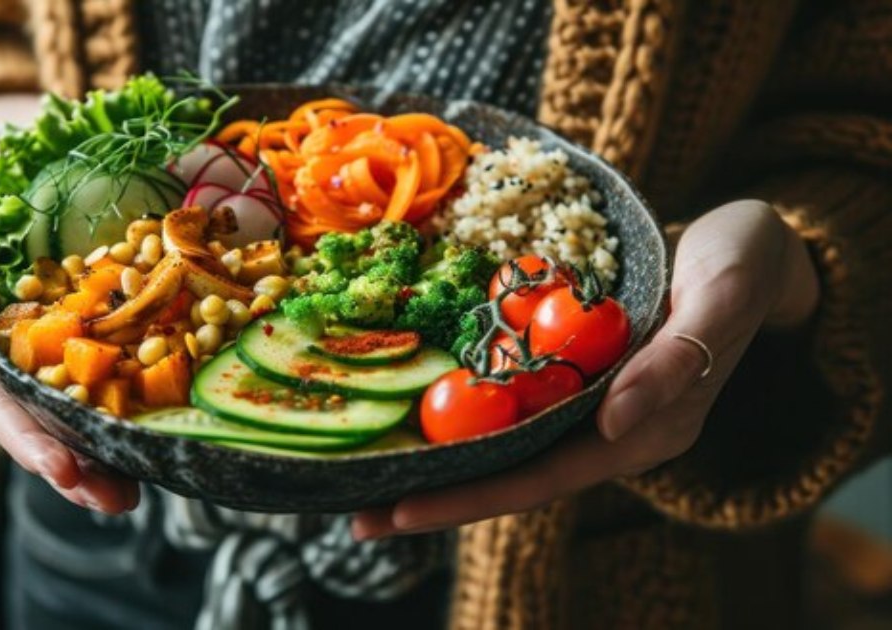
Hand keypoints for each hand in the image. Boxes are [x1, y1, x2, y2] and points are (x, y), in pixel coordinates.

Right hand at [0, 93, 138, 512]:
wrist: (36, 146)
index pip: (3, 403)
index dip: (28, 440)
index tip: (60, 469)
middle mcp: (35, 353)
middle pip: (52, 423)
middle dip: (79, 468)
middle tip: (116, 500)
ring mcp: (79, 342)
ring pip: (93, 411)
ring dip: (116, 455)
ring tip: (141, 489)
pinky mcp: (120, 321)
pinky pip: (135, 367)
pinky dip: (148, 404)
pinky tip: (171, 434)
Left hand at [352, 200, 819, 538]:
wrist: (748, 241)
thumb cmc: (746, 263)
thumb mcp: (725, 295)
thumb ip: (679, 360)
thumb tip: (618, 423)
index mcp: (647, 428)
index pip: (544, 479)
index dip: (472, 498)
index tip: (402, 511)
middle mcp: (609, 425)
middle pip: (511, 473)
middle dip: (435, 496)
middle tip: (357, 514)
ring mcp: (588, 399)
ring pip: (503, 442)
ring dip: (437, 459)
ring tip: (364, 470)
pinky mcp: (571, 367)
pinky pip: (508, 398)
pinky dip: (460, 407)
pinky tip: (409, 407)